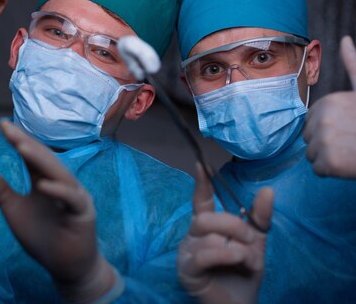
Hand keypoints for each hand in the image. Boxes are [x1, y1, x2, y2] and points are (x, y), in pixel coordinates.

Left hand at [0, 121, 118, 303]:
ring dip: (40, 160)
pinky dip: (58, 190)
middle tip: (8, 129)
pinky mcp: (83, 212)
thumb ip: (0, 191)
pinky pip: (71, 198)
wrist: (65, 266)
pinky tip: (42, 185)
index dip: (18, 140)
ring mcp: (74, 195)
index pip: (30, 156)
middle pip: (43, 159)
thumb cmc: (43, 236)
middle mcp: (61, 182)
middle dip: (26, 143)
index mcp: (44, 180)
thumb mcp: (15, 211)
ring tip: (21, 147)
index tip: (2, 125)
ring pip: (58, 173)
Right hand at [177, 163, 272, 303]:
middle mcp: (193, 235)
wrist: (241, 303)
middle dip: (234, 225)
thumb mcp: (256, 242)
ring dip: (236, 247)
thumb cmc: (243, 272)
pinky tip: (238, 261)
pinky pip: (204, 254)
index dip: (201, 183)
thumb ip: (259, 218)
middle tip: (250, 240)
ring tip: (247, 260)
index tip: (201, 164)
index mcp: (208, 225)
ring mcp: (187, 252)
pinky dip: (226, 255)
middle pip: (207, 217)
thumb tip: (268, 189)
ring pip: (208, 235)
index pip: (202, 200)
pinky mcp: (186, 269)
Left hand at [304, 36, 355, 178]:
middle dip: (327, 144)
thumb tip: (344, 39)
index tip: (350, 128)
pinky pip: (319, 170)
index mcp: (327, 102)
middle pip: (309, 140)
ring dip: (330, 158)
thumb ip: (353, 64)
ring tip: (352, 151)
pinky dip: (333, 172)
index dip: (329, 131)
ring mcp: (325, 140)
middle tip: (353, 141)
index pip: (310, 124)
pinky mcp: (329, 161)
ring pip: (312, 156)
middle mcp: (322, 118)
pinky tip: (350, 163)